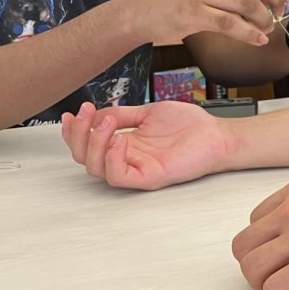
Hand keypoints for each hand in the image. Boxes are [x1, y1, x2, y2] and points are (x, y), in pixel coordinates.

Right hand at [61, 100, 235, 189]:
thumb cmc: (190, 125)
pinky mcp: (148, 178)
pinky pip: (119, 176)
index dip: (75, 131)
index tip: (72, 113)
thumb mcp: (150, 111)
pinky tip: (119, 140)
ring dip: (95, 143)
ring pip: (96, 168)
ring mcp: (136, 168)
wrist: (216, 134)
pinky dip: (112, 158)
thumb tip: (97, 113)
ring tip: (107, 122)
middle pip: (85, 157)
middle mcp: (126, 157)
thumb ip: (123, 114)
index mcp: (125, 142)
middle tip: (85, 114)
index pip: (89, 143)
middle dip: (78, 135)